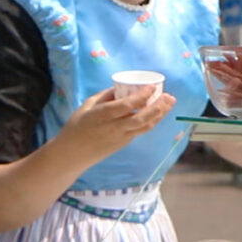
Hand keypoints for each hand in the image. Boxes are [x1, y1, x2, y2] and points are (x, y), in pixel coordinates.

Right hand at [56, 86, 175, 165]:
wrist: (72, 154)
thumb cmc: (76, 127)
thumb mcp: (87, 106)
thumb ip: (105, 96)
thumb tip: (121, 88)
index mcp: (102, 115)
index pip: (127, 105)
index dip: (142, 96)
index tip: (152, 86)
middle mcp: (114, 127)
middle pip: (142, 118)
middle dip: (158, 107)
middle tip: (169, 96)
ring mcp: (121, 138)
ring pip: (145, 126)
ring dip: (159, 115)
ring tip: (169, 103)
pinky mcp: (124, 143)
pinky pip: (140, 131)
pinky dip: (150, 121)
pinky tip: (157, 113)